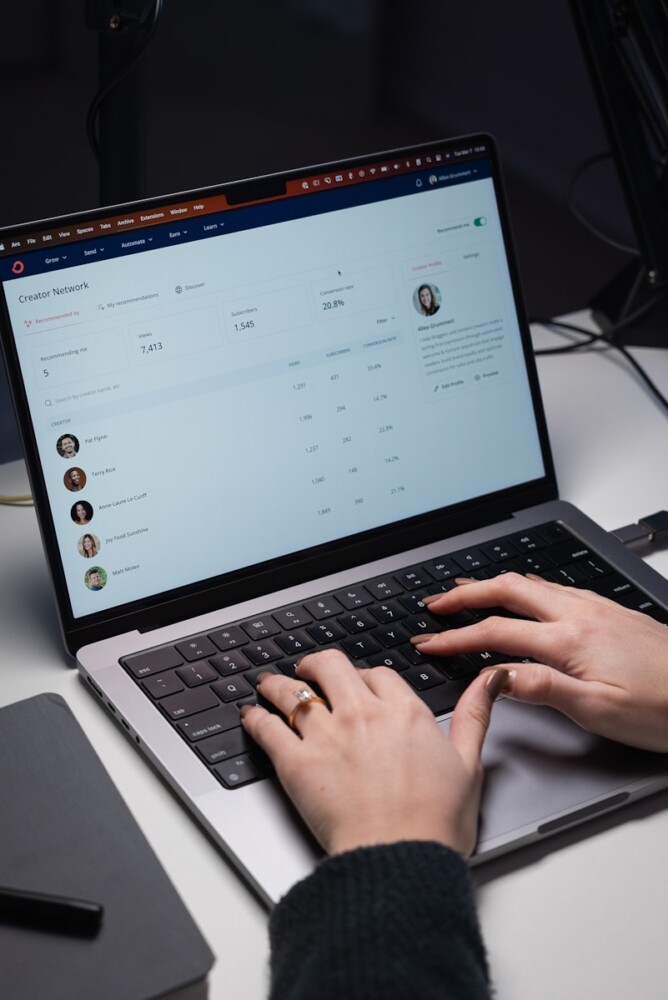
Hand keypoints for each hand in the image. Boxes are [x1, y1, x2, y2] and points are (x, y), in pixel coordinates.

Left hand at [240, 650, 506, 856]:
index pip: (378, 674)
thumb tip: (490, 680)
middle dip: (316, 664)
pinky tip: (250, 716)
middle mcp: (362, 714)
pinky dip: (254, 718)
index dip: (365, 676)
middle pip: (330, 665)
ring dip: (277, 684)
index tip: (360, 684)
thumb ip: (475, 714)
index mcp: (404, 712)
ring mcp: (326, 735)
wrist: (399, 859)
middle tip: (308, 671)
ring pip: (292, 691)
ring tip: (268, 685)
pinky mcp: (296, 763)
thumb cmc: (435, 823)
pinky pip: (267, 727)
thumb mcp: (468, 762)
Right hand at [412, 573, 667, 751]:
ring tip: (467, 590)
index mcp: (571, 641)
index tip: (428, 642)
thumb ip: (543, 687)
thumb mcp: (599, 711)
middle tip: (435, 603)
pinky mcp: (612, 610)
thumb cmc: (665, 709)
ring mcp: (597, 608)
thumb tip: (496, 675)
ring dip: (492, 585)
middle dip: (464, 593)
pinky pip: (555, 587)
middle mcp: (581, 614)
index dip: (455, 638)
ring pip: (531, 584)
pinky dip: (524, 587)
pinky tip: (526, 595)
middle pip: (508, 591)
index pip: (495, 632)